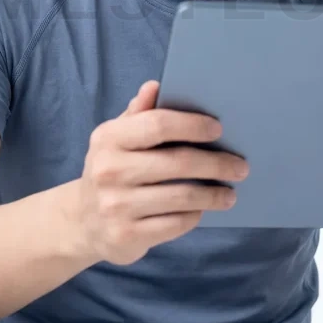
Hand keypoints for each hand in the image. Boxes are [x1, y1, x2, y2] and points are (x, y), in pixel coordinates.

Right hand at [76, 81, 247, 265]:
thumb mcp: (116, 138)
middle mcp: (108, 171)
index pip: (157, 124)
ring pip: (181, 196)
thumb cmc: (111, 170)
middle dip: (216, 163)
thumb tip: (155, 86)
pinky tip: (203, 209)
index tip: (218, 129)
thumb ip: (139, 114)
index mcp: (108, 139)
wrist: (82, 222)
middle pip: (177, 162)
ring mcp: (116, 206)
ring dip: (213, 194)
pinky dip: (195, 215)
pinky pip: (175, 224)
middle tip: (241, 166)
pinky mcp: (126, 236)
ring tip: (230, 193)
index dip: (192, 125)